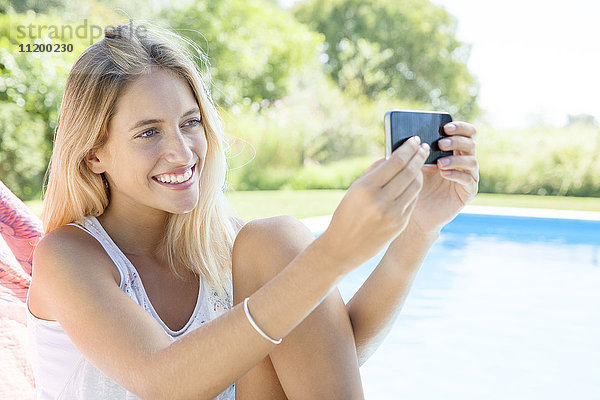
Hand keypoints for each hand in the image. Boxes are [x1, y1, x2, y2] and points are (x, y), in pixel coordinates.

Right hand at [323, 136, 428, 269]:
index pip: (395, 161)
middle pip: (409, 172)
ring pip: (415, 186)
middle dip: (419, 156)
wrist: (343, 247)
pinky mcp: (400, 224)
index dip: (408, 148)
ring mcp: (393, 214)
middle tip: (424, 147)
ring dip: (420, 171)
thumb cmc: (346, 213)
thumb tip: (393, 155)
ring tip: (420, 163)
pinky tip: (414, 181)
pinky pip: (412, 201)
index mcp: (366, 187)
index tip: (415, 140)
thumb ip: (374, 172)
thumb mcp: (354, 190)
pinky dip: (415, 188)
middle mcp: (381, 200)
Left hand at [409, 121, 478, 233]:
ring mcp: (468, 176)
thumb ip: (415, 150)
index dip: (459, 127)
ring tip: (439, 163)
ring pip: (472, 161)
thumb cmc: (413, 184)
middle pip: (471, 143)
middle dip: (457, 141)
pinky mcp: (468, 191)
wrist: (415, 211)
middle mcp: (464, 160)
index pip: (465, 132)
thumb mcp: (414, 163)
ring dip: (456, 159)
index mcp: (453, 149)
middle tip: (441, 143)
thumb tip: (409, 136)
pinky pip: (469, 180)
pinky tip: (444, 174)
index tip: (445, 127)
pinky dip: (457, 174)